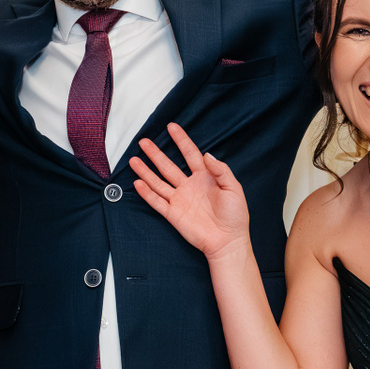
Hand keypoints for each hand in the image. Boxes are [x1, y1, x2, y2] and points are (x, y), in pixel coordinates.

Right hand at [128, 123, 251, 263]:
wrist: (228, 241)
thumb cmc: (235, 216)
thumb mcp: (233, 188)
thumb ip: (221, 170)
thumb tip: (207, 154)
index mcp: (205, 177)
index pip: (190, 154)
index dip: (181, 140)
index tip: (171, 127)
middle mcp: (189, 186)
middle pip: (168, 166)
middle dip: (156, 153)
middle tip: (144, 141)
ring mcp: (180, 200)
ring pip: (158, 182)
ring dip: (146, 171)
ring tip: (134, 160)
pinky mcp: (173, 214)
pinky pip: (157, 202)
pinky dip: (147, 193)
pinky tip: (137, 183)